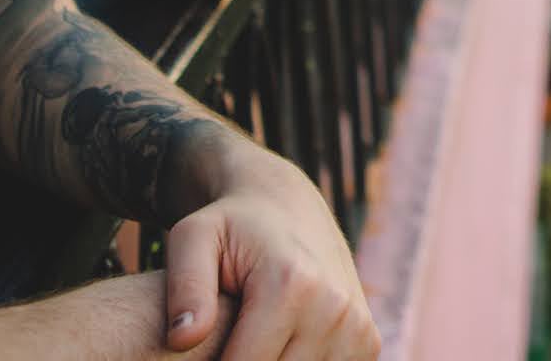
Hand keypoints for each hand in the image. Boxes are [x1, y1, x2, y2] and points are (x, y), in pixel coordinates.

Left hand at [164, 147, 379, 358]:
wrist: (285, 203)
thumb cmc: (230, 225)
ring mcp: (358, 325)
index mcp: (291, 283)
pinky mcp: (368, 340)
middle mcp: (334, 306)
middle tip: (228, 338)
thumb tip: (182, 338)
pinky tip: (281, 342)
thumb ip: (185, 287)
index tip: (201, 349)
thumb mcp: (193, 238)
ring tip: (254, 336)